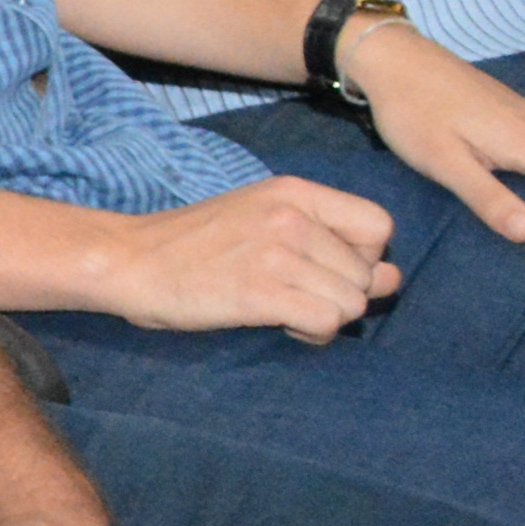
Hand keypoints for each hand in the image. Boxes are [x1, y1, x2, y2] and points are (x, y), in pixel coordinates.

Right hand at [91, 174, 399, 340]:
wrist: (132, 260)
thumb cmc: (197, 244)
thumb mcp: (263, 219)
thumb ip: (329, 242)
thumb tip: (392, 279)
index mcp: (295, 192)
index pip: (379, 226)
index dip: (363, 257)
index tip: (326, 268)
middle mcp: (292, 217)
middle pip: (366, 275)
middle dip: (340, 295)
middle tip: (296, 295)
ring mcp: (277, 253)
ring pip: (351, 303)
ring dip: (326, 318)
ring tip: (286, 309)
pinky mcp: (261, 292)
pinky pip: (326, 322)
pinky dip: (312, 333)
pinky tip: (281, 322)